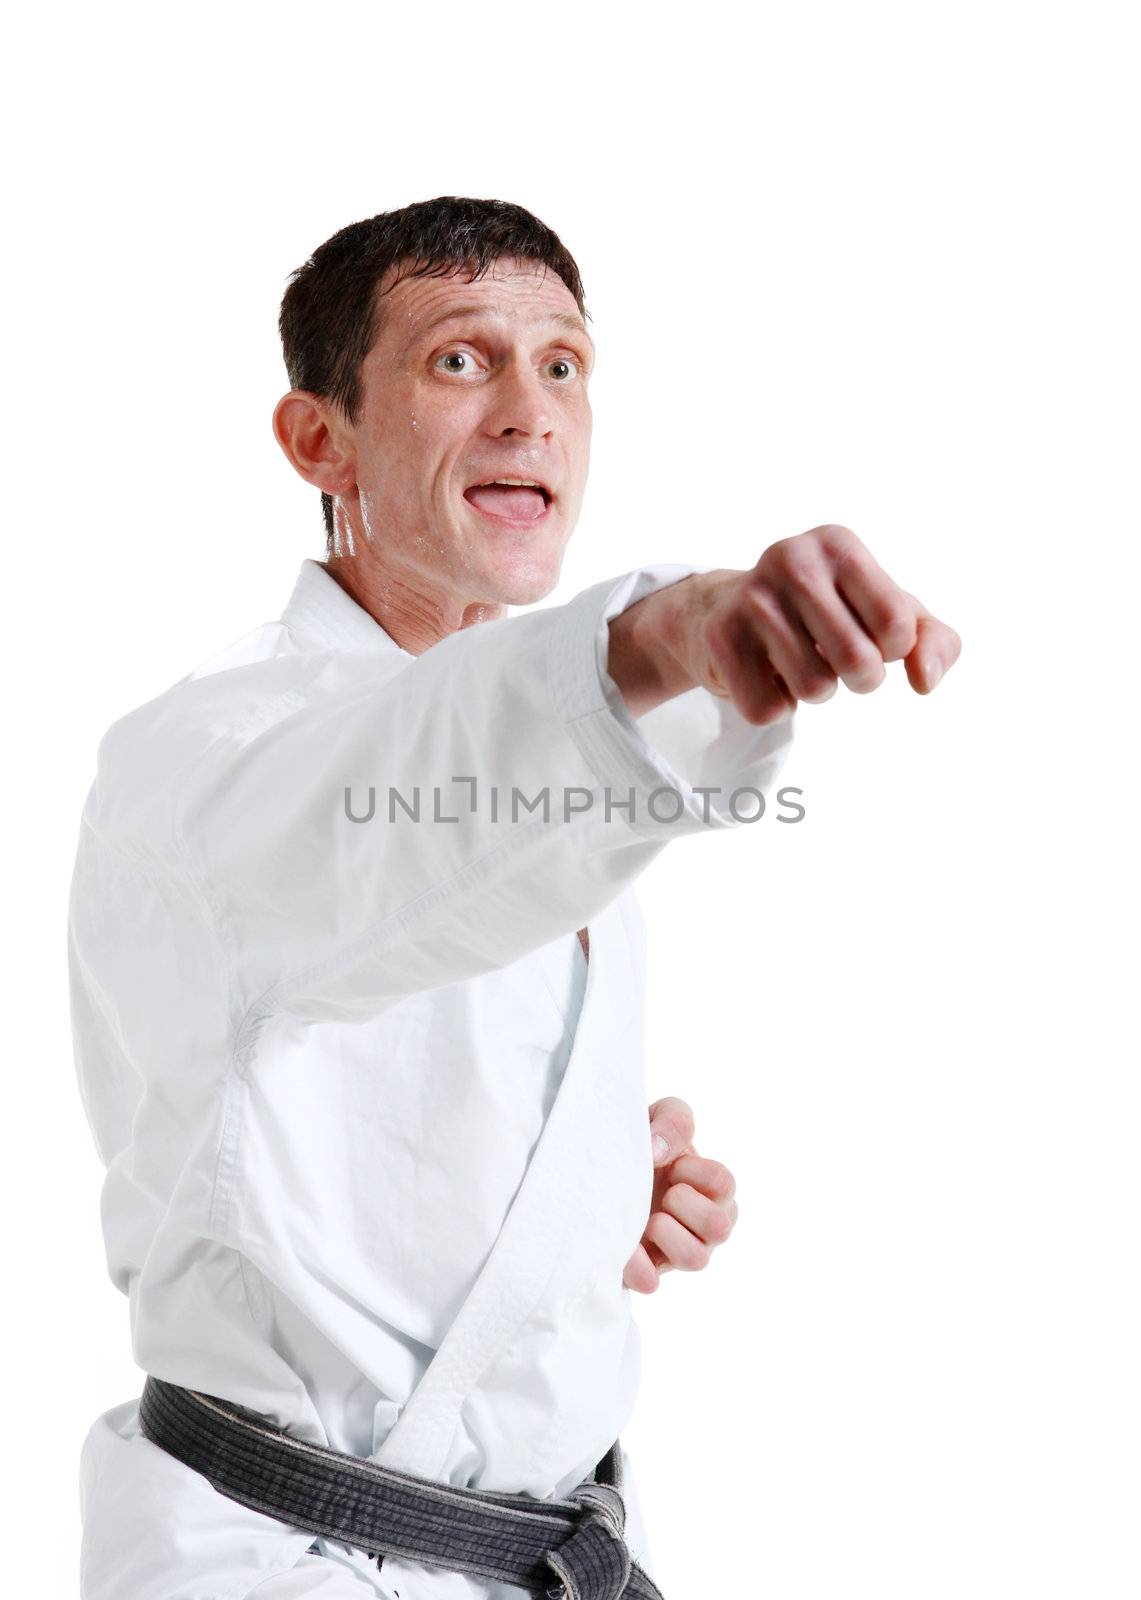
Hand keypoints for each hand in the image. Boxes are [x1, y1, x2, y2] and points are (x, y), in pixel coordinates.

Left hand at [623, 1097, 738, 1293]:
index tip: (674, 1165)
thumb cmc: (642, 1141)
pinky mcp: (644, 1268)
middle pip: (720, 1227)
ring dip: (671, 1235)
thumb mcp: (660, 1116)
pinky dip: (640, 1269)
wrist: (596, 1165)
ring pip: (697, 1259)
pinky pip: (652, 1281)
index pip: (723, 1184)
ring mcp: (674, 1249)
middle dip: (688, 1205)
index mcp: (709, 1187)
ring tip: (650, 1219)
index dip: (696, 1172)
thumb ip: (672, 1122)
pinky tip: (627, 1251)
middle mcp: (700, 1223)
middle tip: (665, 1193)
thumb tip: (658, 1152)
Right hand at [689, 524, 961, 724]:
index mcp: (839, 545)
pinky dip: (777, 706)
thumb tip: (926, 681)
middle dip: (863, 679)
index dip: (894, 649)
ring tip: (800, 662)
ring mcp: (751, 598)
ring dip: (817, 692)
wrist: (723, 610)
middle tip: (844, 663)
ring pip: (815, 689)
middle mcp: (792, 560)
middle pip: (859, 662)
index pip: (896, 624)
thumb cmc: (827, 612)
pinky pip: (769, 709)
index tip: (873, 635)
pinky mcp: (720, 637)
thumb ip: (933, 641)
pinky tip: (765, 673)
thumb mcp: (887, 614)